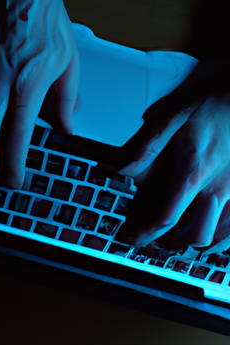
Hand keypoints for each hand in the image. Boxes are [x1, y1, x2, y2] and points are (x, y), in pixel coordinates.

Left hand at [119, 62, 229, 251]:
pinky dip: (224, 236)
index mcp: (193, 172)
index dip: (149, 234)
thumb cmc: (213, 102)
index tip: (136, 238)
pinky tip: (211, 231)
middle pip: (196, 235)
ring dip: (198, 240)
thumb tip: (124, 170)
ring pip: (220, 236)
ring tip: (181, 237)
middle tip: (158, 238)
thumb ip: (147, 146)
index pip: (168, 217)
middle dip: (174, 242)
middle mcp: (218, 188)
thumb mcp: (172, 116)